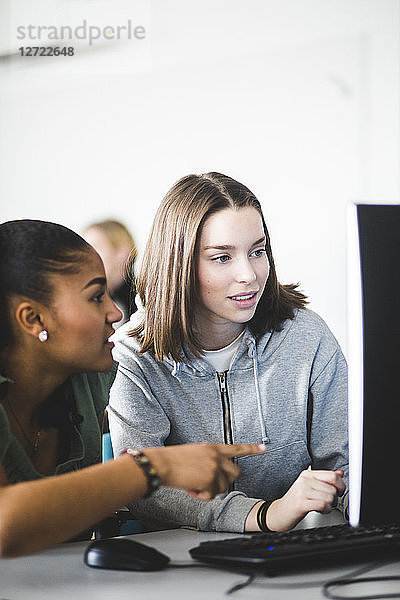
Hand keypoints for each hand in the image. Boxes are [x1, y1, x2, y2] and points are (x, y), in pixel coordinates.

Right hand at [144, 443, 265, 499]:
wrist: (160, 464)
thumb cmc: (171, 460)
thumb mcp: (193, 453)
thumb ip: (207, 459)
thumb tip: (213, 473)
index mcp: (212, 447)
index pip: (236, 448)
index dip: (251, 449)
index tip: (263, 448)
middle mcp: (216, 456)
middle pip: (234, 473)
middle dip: (224, 481)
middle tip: (208, 483)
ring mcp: (214, 468)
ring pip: (223, 487)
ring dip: (209, 490)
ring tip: (194, 484)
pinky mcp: (210, 480)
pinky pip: (211, 495)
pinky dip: (200, 496)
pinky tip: (191, 488)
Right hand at [266, 469, 345, 530]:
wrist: (279, 512)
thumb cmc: (295, 500)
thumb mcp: (310, 487)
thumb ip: (325, 479)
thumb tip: (340, 473)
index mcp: (308, 474)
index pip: (332, 476)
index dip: (341, 485)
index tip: (339, 491)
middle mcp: (305, 480)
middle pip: (332, 488)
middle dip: (335, 499)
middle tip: (329, 502)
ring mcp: (302, 491)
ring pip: (329, 498)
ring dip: (330, 506)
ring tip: (322, 507)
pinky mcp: (301, 503)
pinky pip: (323, 505)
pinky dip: (325, 510)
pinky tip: (320, 510)